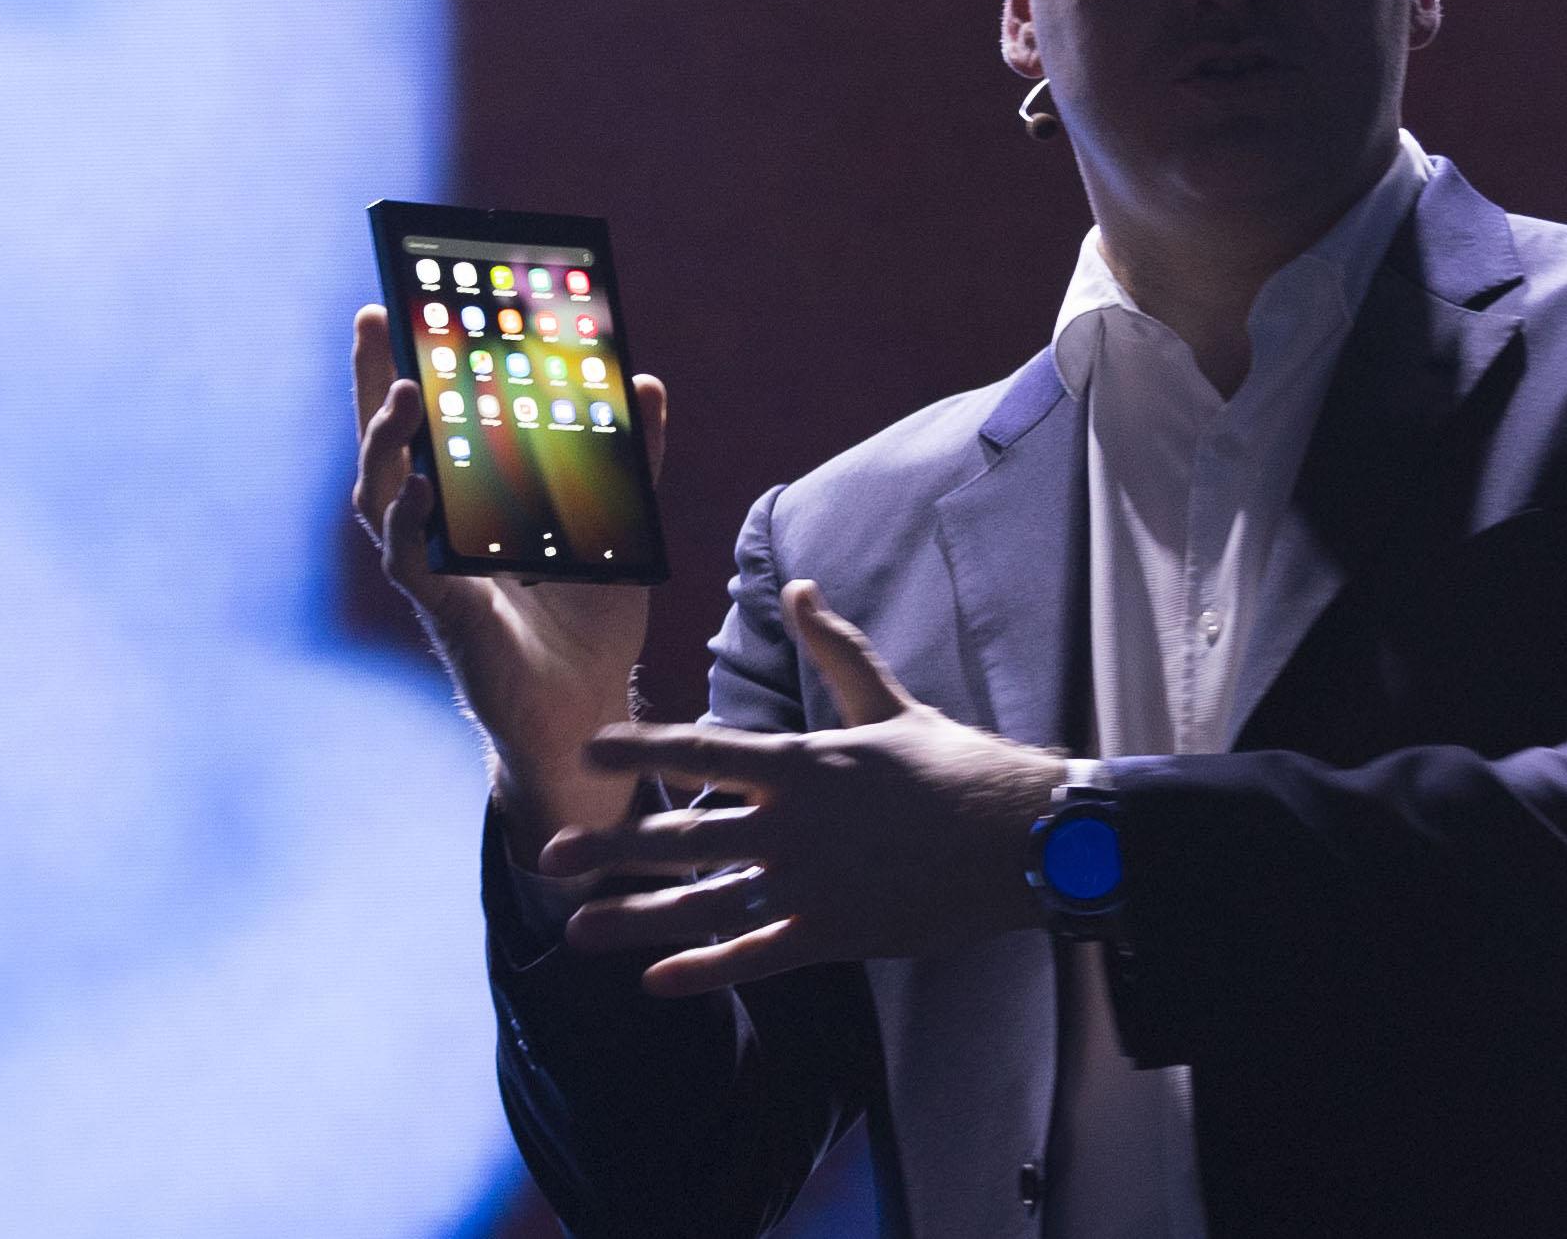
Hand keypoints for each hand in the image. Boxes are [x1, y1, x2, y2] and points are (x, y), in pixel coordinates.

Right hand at [350, 303, 666, 854]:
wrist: (589, 715)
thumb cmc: (589, 626)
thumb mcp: (619, 527)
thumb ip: (631, 459)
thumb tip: (644, 383)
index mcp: (467, 507)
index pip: (426, 424)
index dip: (407, 366)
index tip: (400, 303)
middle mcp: (435, 533)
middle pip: (387, 445)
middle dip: (374, 381)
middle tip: (375, 317)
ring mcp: (431, 572)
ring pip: (384, 496)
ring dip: (390, 443)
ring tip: (408, 393)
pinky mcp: (444, 613)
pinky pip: (412, 561)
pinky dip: (416, 520)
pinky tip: (428, 484)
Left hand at [540, 579, 1066, 996]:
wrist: (1020, 836)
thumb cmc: (954, 765)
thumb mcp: (887, 702)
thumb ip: (835, 648)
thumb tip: (799, 585)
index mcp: (803, 761)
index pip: (704, 751)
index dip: (642, 751)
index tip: (587, 749)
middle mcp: (793, 822)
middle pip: (684, 833)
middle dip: (612, 845)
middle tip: (547, 854)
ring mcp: (811, 882)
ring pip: (706, 903)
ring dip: (638, 918)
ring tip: (579, 929)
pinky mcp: (834, 932)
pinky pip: (758, 955)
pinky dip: (706, 968)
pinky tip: (657, 980)